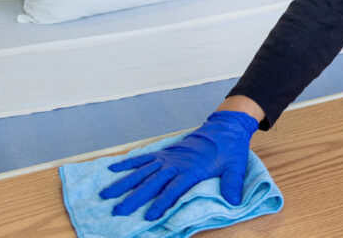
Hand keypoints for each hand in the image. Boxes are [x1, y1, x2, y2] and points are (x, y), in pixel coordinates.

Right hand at [99, 110, 257, 220]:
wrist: (226, 127)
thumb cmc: (230, 149)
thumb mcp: (236, 166)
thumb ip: (232, 183)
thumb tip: (234, 202)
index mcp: (192, 170)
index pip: (173, 189)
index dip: (161, 203)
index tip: (149, 216)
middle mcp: (176, 164)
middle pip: (152, 182)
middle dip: (134, 197)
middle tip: (117, 210)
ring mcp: (168, 158)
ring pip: (142, 171)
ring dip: (124, 183)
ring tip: (106, 194)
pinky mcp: (165, 153)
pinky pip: (144, 158)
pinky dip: (128, 163)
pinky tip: (112, 169)